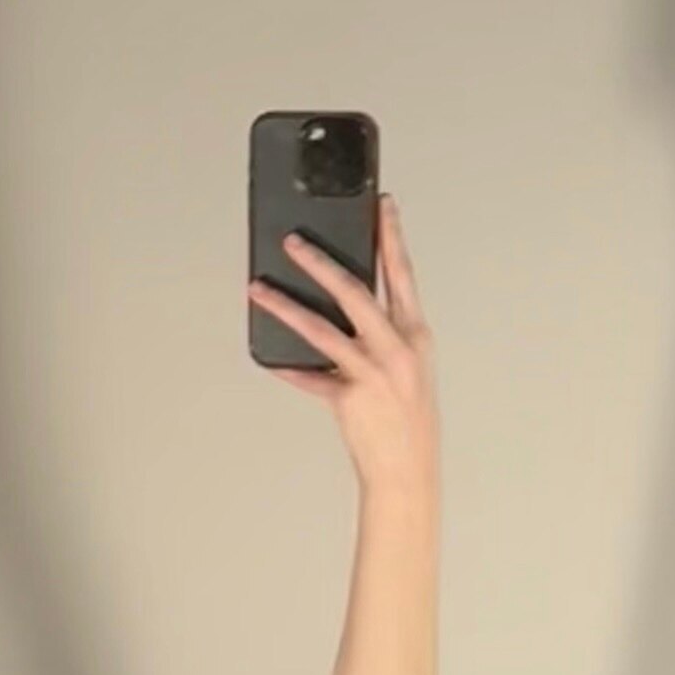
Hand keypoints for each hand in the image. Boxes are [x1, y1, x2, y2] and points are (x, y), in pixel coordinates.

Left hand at [249, 195, 439, 498]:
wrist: (408, 469)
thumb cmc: (408, 417)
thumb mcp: (409, 365)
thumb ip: (385, 331)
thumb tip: (346, 301)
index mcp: (416, 333)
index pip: (402, 273)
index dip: (391, 236)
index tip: (382, 204)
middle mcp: (396, 347)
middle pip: (354, 290)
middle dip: (320, 261)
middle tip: (293, 241)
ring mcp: (372, 371)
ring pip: (319, 328)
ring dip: (284, 305)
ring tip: (258, 288)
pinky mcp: (347, 397)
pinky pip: (307, 376)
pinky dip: (286, 367)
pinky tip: (266, 357)